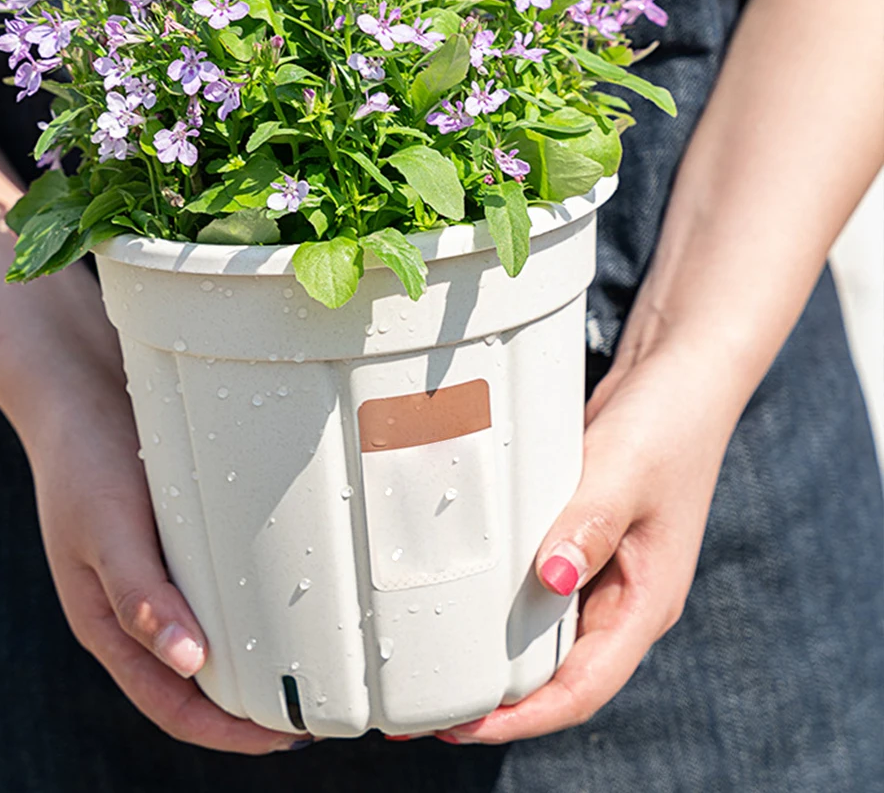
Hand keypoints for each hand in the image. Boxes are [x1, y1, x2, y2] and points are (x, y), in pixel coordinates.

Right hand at [13, 304, 304, 754]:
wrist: (77, 387)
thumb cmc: (82, 459)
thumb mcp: (106, 530)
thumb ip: (140, 597)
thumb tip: (187, 664)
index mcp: (106, 621)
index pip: (169, 702)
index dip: (225, 731)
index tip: (285, 737)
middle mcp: (134, 606)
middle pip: (193, 681)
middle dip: (246, 707)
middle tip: (312, 707)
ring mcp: (154, 573)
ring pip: (207, 636)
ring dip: (250, 658)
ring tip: (305, 663)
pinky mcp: (173, 539)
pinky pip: (214, 586)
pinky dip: (246, 606)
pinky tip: (282, 598)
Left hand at [436, 340, 737, 744]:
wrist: (678, 377)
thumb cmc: (667, 424)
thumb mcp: (626, 472)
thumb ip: (589, 524)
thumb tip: (552, 578)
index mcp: (645, 602)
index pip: (582, 687)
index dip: (523, 718)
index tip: (462, 727)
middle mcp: (622, 598)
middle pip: (557, 674)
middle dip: (497, 701)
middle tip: (427, 705)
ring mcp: (602, 571)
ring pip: (544, 635)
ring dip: (495, 657)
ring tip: (436, 665)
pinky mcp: (581, 541)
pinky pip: (538, 590)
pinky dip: (503, 607)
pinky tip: (465, 602)